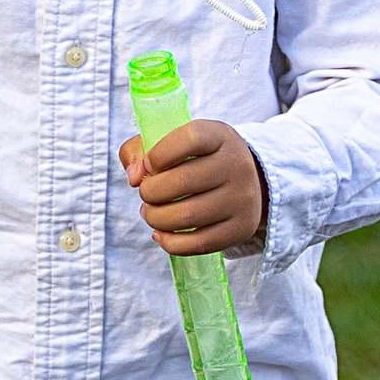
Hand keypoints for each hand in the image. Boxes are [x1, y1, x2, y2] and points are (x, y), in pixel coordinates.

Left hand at [119, 120, 266, 256]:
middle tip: (145, 193)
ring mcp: (242, 198)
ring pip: (187, 216)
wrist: (246, 180)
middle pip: (182, 181)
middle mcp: (236, 165)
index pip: (190, 139)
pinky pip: (200, 243)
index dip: (159, 154)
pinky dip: (171, 242)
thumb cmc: (197, 158)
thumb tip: (133, 177)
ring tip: (150, 213)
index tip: (149, 165)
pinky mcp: (241, 228)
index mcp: (219, 136)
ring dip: (156, 218)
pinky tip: (160, 234)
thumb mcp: (173, 141)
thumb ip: (140, 150)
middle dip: (150, 192)